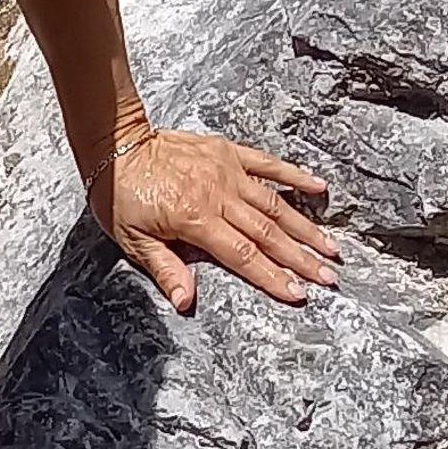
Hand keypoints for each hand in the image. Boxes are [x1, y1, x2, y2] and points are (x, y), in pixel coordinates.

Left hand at [89, 128, 340, 314]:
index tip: (299, 293)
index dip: (273, 277)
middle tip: (330, 277)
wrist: (117, 146)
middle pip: (268, 234)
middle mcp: (218, 196)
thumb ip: (165, 269)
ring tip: (331, 247)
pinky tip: (319, 188)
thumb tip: (186, 302)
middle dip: (301, 258)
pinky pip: (268, 165)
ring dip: (305, 228)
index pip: (244, 255)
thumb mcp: (133, 241)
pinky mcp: (228, 153)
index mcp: (196, 220)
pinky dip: (294, 176)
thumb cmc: (121, 197)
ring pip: (275, 204)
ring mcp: (227, 172)